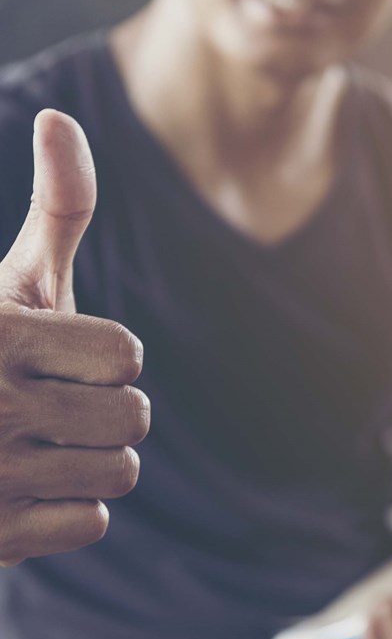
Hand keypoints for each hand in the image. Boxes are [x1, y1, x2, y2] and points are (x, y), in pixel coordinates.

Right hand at [0, 109, 149, 565]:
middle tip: (54, 403)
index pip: (126, 357)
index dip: (106, 357)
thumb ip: (57, 208)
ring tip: (41, 442)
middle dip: (106, 408)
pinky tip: (26, 487)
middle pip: (133, 418)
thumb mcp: (11, 280)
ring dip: (93, 456)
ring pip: (120, 473)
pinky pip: (91, 522)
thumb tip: (59, 116)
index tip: (64, 357)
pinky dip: (69, 506)